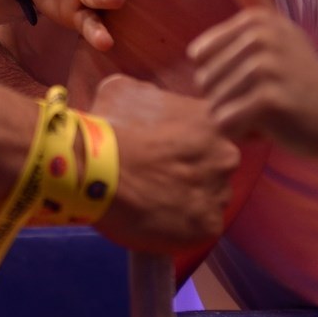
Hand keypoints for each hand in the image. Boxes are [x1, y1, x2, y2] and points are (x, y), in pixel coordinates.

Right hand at [88, 74, 241, 253]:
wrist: (92, 173)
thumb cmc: (108, 129)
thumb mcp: (122, 90)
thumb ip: (150, 94)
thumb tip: (149, 99)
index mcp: (211, 120)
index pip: (212, 131)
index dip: (187, 142)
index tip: (165, 150)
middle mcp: (225, 155)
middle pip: (215, 165)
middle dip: (193, 170)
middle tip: (159, 175)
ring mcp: (219, 193)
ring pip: (210, 197)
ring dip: (189, 198)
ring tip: (155, 199)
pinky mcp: (208, 226)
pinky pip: (201, 225)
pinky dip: (183, 226)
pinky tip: (158, 218)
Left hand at [185, 0, 317, 161]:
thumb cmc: (303, 77)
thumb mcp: (280, 30)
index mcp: (256, 20)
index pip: (199, 56)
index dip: (223, 75)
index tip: (259, 77)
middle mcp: (259, 38)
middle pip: (203, 80)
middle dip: (228, 98)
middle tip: (266, 97)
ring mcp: (265, 67)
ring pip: (213, 103)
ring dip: (236, 117)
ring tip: (269, 111)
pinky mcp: (268, 100)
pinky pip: (225, 123)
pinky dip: (242, 134)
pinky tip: (270, 127)